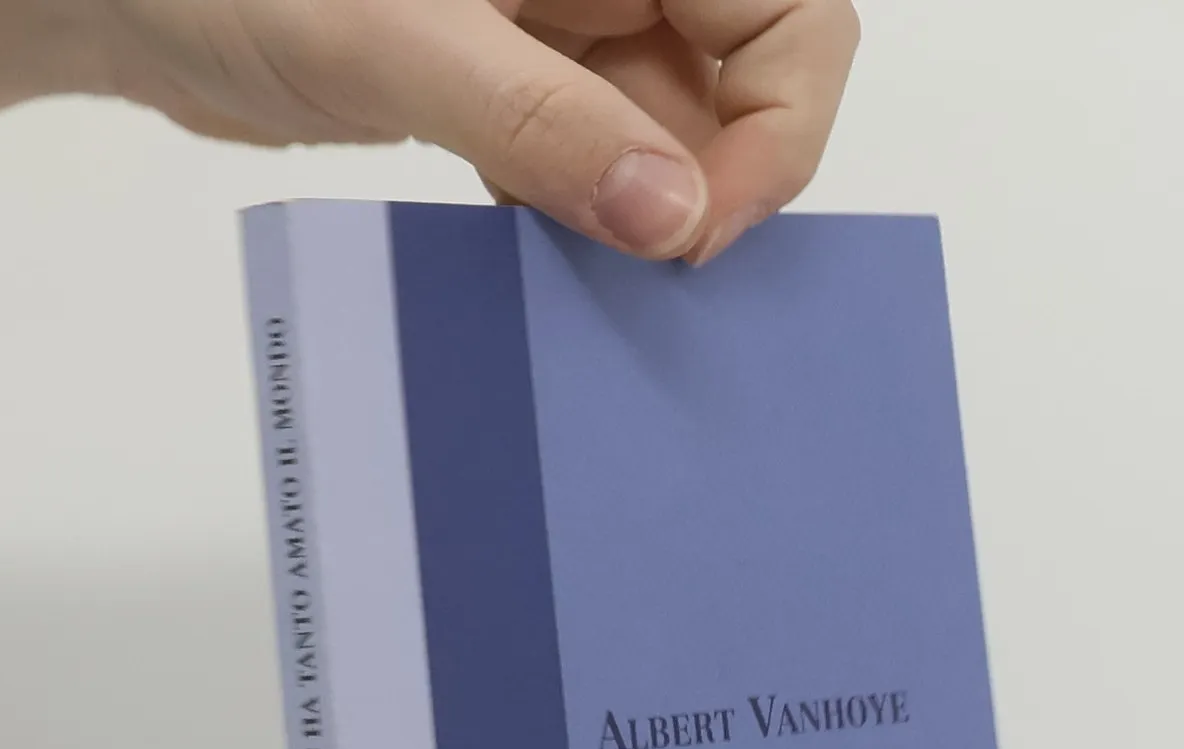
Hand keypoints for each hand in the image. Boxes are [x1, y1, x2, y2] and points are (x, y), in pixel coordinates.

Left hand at [98, 0, 861, 262]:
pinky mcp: (516, 79)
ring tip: (597, 285)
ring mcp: (565, 21)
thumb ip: (544, 123)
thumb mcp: (396, 40)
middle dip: (717, 180)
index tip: (697, 228)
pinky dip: (586, 215)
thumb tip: (677, 219)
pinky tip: (548, 263)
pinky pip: (596, 155)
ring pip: (672, 129)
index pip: (787, 10)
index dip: (777, 126)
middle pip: (744, 73)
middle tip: (654, 276)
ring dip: (648, 214)